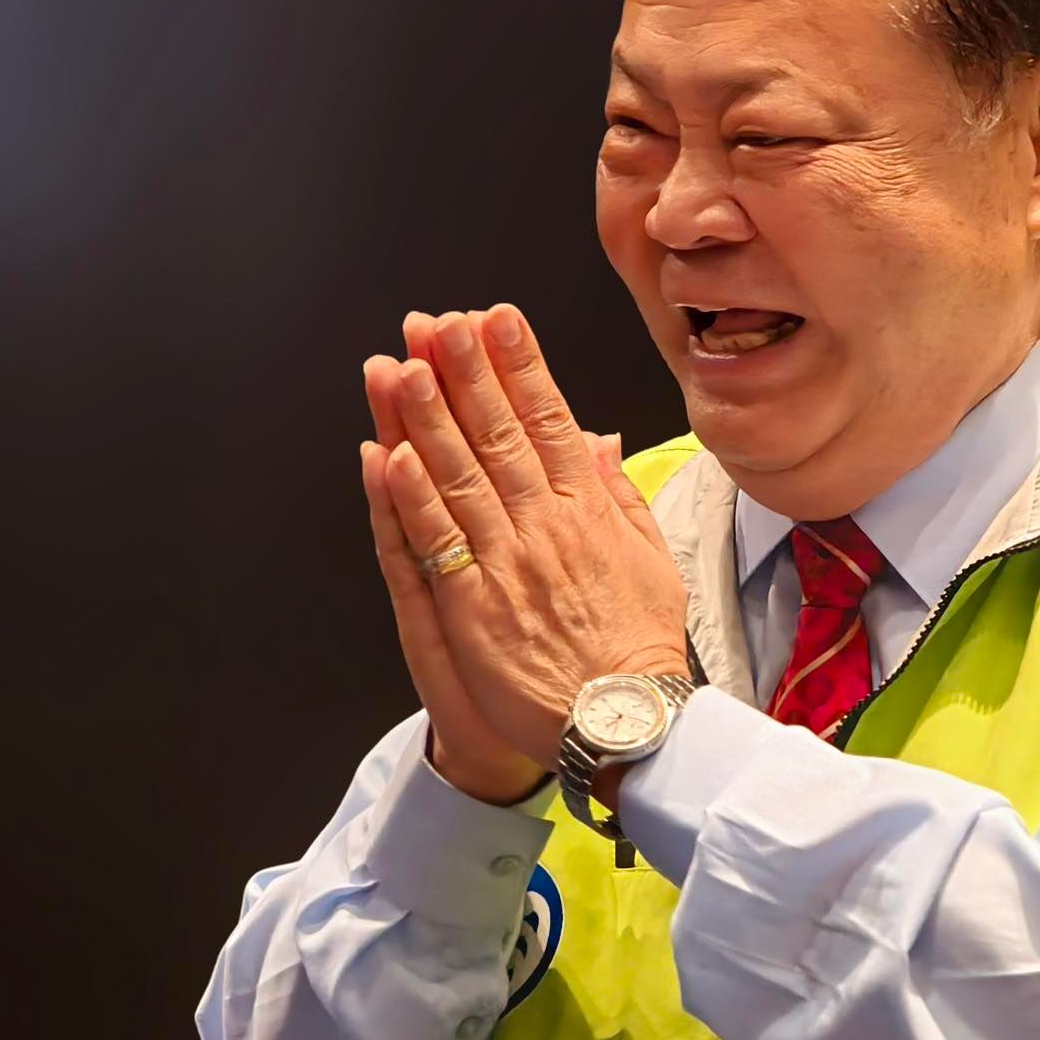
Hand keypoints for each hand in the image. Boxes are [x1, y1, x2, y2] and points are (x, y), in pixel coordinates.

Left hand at [362, 304, 688, 774]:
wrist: (621, 720)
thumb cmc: (635, 647)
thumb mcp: (651, 559)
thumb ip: (620, 495)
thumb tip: (601, 441)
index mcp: (588, 509)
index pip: (548, 419)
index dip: (520, 364)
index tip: (497, 319)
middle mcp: (546, 525)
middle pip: (498, 433)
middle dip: (466, 371)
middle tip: (438, 322)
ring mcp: (507, 561)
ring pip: (459, 475)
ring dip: (427, 417)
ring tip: (402, 366)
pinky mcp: (473, 604)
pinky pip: (437, 540)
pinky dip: (412, 496)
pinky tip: (389, 454)